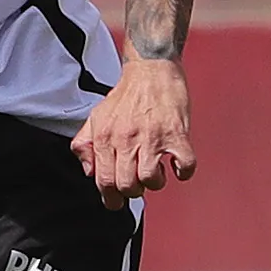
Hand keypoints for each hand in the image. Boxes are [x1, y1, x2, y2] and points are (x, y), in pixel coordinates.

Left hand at [72, 56, 195, 209]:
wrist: (151, 68)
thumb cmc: (126, 95)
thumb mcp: (96, 117)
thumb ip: (86, 144)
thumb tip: (89, 171)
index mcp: (106, 137)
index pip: (104, 180)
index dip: (111, 198)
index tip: (116, 202)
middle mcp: (127, 139)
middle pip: (128, 185)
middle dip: (133, 191)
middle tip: (138, 183)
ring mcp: (154, 137)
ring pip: (152, 180)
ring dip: (155, 182)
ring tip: (156, 169)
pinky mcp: (177, 133)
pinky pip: (185, 165)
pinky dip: (183, 172)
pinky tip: (176, 164)